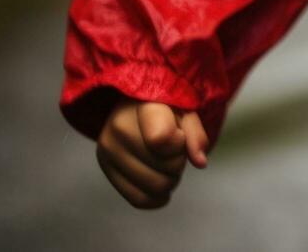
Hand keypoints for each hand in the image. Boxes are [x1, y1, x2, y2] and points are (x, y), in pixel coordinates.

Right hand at [95, 95, 209, 209]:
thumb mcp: (186, 111)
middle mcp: (119, 128)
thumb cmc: (166, 109)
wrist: (135, 108)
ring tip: (166, 164)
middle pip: (164, 167)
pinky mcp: (107, 170)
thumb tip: (200, 162)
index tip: (179, 135)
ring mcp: (109, 151)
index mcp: (142, 107)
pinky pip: (139, 200)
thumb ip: (196, 134)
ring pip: (154, 187)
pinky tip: (160, 185)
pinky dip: (157, 198)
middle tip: (174, 151)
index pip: (162, 139)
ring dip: (170, 181)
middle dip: (178, 163)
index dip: (179, 144)